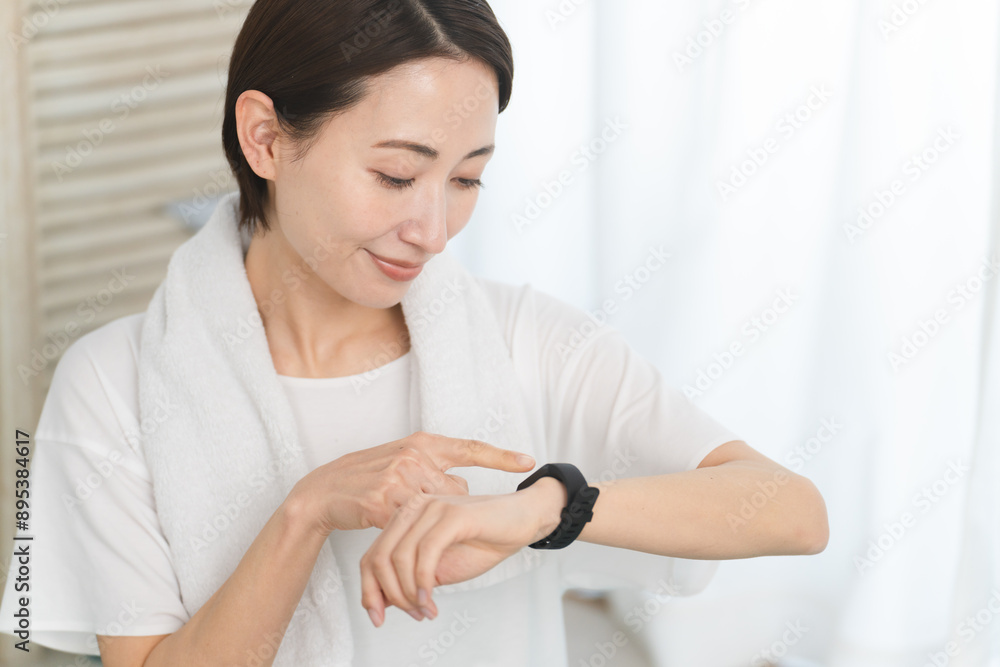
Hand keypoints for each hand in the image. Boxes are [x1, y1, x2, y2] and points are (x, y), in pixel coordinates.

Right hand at [286, 430, 535, 533]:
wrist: (322, 492)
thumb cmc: (366, 479)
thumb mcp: (401, 464)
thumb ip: (432, 472)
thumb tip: (463, 486)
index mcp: (422, 443)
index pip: (469, 449)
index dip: (500, 457)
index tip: (529, 462)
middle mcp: (413, 455)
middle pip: (455, 492)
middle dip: (448, 511)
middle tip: (429, 518)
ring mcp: (398, 477)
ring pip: (435, 511)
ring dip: (427, 524)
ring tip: (399, 518)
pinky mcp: (384, 501)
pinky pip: (411, 525)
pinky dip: (408, 532)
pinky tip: (388, 524)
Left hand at [359, 476, 567, 626]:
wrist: (522, 520)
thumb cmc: (482, 540)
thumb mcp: (438, 568)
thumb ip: (409, 579)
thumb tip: (381, 602)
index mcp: (405, 518)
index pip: (370, 557)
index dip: (369, 592)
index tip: (379, 617)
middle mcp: (413, 508)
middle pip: (379, 558)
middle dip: (390, 596)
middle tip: (412, 615)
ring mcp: (432, 507)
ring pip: (399, 557)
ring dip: (410, 594)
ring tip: (426, 610)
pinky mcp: (452, 514)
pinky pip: (426, 553)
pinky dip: (424, 583)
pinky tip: (431, 600)